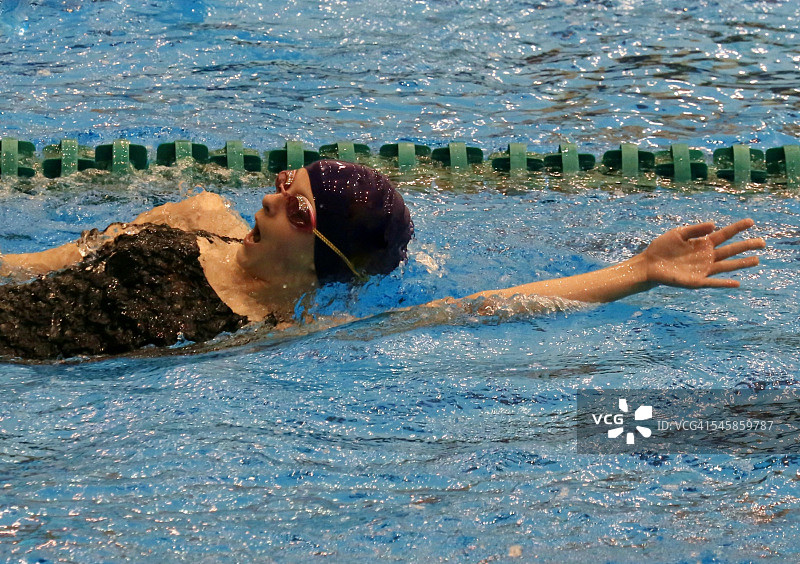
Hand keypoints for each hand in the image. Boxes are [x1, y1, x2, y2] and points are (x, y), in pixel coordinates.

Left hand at [643, 218, 764, 287]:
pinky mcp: (696, 281)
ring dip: (741, 264)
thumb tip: (714, 225)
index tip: (751, 221)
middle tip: (763, 242)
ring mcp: (703, 269)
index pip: (724, 234)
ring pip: (726, 266)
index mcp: (703, 243)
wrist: (649, 264)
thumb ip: (695, 229)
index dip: (737, 228)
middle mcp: (706, 256)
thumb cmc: (662, 247)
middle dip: (746, 246)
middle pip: (730, 250)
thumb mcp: (678, 233)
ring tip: (757, 260)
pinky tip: (737, 283)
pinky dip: (724, 283)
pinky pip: (713, 283)